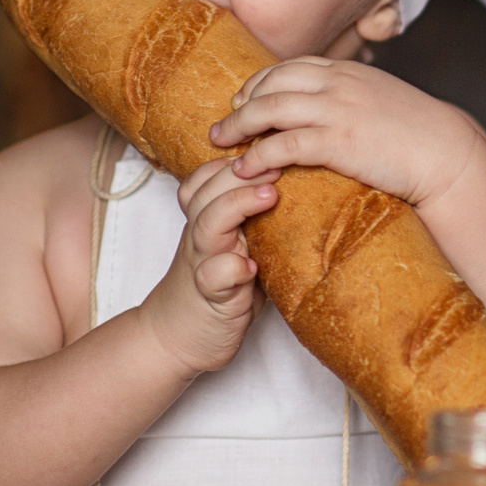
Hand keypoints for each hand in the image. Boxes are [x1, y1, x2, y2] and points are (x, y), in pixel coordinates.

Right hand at [136, 158, 276, 376]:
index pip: (206, 178)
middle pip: (206, 192)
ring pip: (206, 225)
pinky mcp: (210, 297)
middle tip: (277, 163)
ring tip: (270, 196)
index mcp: (208, 221)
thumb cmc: (221, 288)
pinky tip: (251, 267)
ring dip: (236, 205)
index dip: (232, 160)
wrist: (179, 337)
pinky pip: (212, 276)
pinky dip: (230, 269)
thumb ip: (257, 221)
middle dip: (240, 173)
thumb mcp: (240, 246)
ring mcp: (202, 264)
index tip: (266, 148)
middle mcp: (201, 238)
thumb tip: (305, 190)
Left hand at [209, 58, 485, 208]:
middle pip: (271, 83)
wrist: (447, 153)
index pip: (290, 67)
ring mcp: (336, 110)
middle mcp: (338, 84)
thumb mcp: (383, 100)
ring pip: (269, 109)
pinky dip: (258, 156)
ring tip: (221, 145)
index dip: (260, 83)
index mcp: (348, 72)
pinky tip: (246, 170)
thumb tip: (334, 110)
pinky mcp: (337, 142)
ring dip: (238, 127)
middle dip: (241, 104)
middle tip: (224, 126)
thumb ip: (354, 97)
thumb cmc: (419, 135)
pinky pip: (283, 145)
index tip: (245, 102)